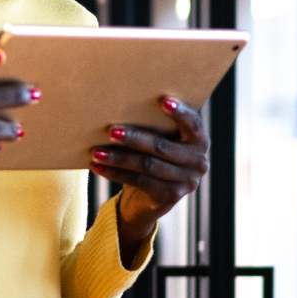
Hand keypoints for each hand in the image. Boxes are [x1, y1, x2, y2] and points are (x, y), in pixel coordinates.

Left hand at [89, 95, 210, 255]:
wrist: (152, 195)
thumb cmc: (155, 153)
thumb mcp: (161, 138)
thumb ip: (154, 124)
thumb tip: (120, 104)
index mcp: (199, 141)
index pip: (193, 124)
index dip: (179, 113)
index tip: (162, 100)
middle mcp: (198, 162)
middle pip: (162, 147)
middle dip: (134, 138)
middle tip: (111, 131)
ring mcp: (186, 182)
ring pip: (147, 166)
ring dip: (118, 158)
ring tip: (97, 152)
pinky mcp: (170, 197)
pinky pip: (139, 182)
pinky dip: (115, 173)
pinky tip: (98, 167)